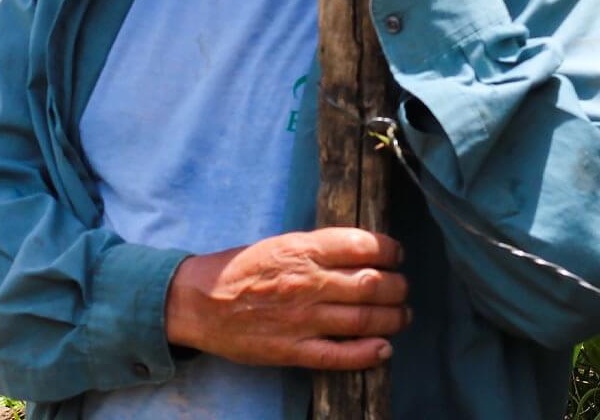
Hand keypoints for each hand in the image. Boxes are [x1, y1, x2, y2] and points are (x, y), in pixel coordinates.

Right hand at [164, 228, 408, 369]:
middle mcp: (307, 283)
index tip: (396, 255)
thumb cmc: (240, 269)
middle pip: (373, 284)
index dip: (390, 250)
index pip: (364, 245)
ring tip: (401, 316)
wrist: (197, 302)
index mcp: (303, 249)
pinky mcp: (292, 350)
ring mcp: (301, 319)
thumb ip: (318, 249)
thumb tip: (362, 253)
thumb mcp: (280, 244)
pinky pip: (340, 355)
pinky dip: (368, 354)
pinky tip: (383, 349)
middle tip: (402, 288)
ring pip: (365, 319)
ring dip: (393, 319)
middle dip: (398, 287)